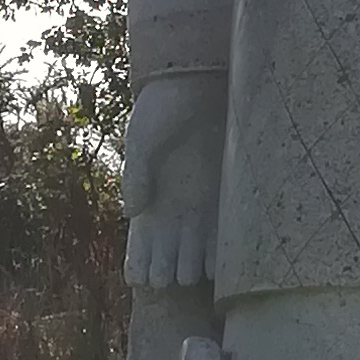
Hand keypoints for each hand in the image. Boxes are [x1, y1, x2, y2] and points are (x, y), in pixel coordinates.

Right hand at [122, 74, 228, 290]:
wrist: (199, 85)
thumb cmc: (164, 110)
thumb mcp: (143, 140)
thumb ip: (136, 174)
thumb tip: (133, 212)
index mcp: (147, 205)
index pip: (140, 252)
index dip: (140, 269)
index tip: (142, 274)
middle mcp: (174, 214)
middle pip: (168, 262)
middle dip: (167, 275)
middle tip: (168, 271)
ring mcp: (200, 210)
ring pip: (195, 259)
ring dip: (191, 272)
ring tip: (188, 269)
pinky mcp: (226, 200)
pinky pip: (224, 240)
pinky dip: (219, 259)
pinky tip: (213, 265)